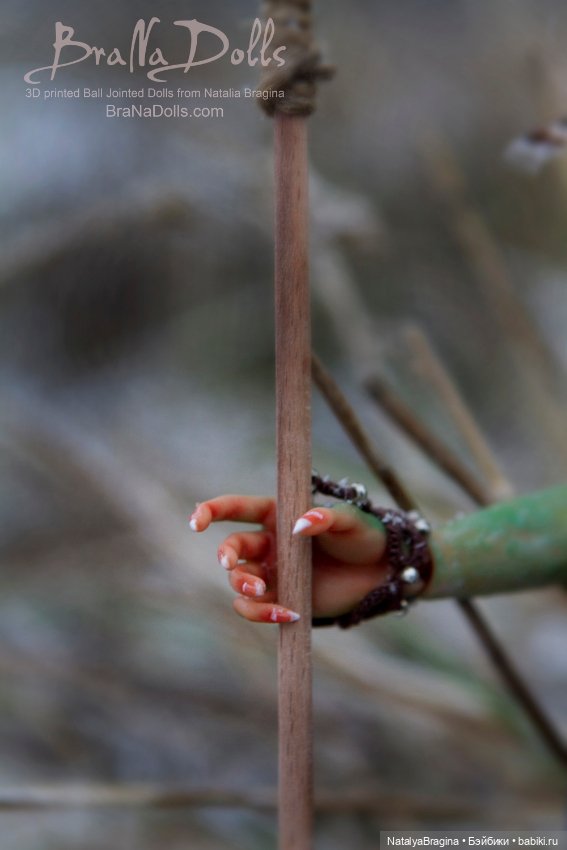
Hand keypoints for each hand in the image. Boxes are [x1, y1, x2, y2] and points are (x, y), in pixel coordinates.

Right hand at [190, 495, 388, 623]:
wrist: (381, 574)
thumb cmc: (365, 538)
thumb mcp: (352, 522)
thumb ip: (327, 517)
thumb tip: (299, 524)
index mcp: (278, 515)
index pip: (237, 508)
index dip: (212, 511)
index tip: (196, 521)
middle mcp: (269, 543)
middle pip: (232, 548)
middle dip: (227, 556)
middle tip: (234, 567)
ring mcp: (273, 573)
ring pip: (238, 582)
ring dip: (242, 588)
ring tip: (262, 592)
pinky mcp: (282, 599)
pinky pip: (257, 609)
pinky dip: (264, 614)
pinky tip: (288, 614)